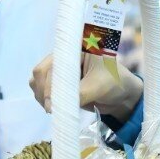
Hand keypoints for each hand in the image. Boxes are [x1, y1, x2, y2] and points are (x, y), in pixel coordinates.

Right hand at [28, 53, 143, 120]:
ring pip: (37, 82)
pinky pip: (42, 91)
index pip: (52, 62)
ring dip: (42, 97)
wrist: (121, 94)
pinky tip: (54, 108)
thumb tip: (53, 107)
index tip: (51, 100)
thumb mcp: (99, 86)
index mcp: (73, 49)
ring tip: (54, 109)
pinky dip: (44, 101)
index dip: (48, 80)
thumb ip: (79, 94)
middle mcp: (63, 57)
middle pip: (40, 72)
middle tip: (51, 109)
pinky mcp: (58, 84)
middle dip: (44, 91)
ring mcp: (59, 71)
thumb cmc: (114, 83)